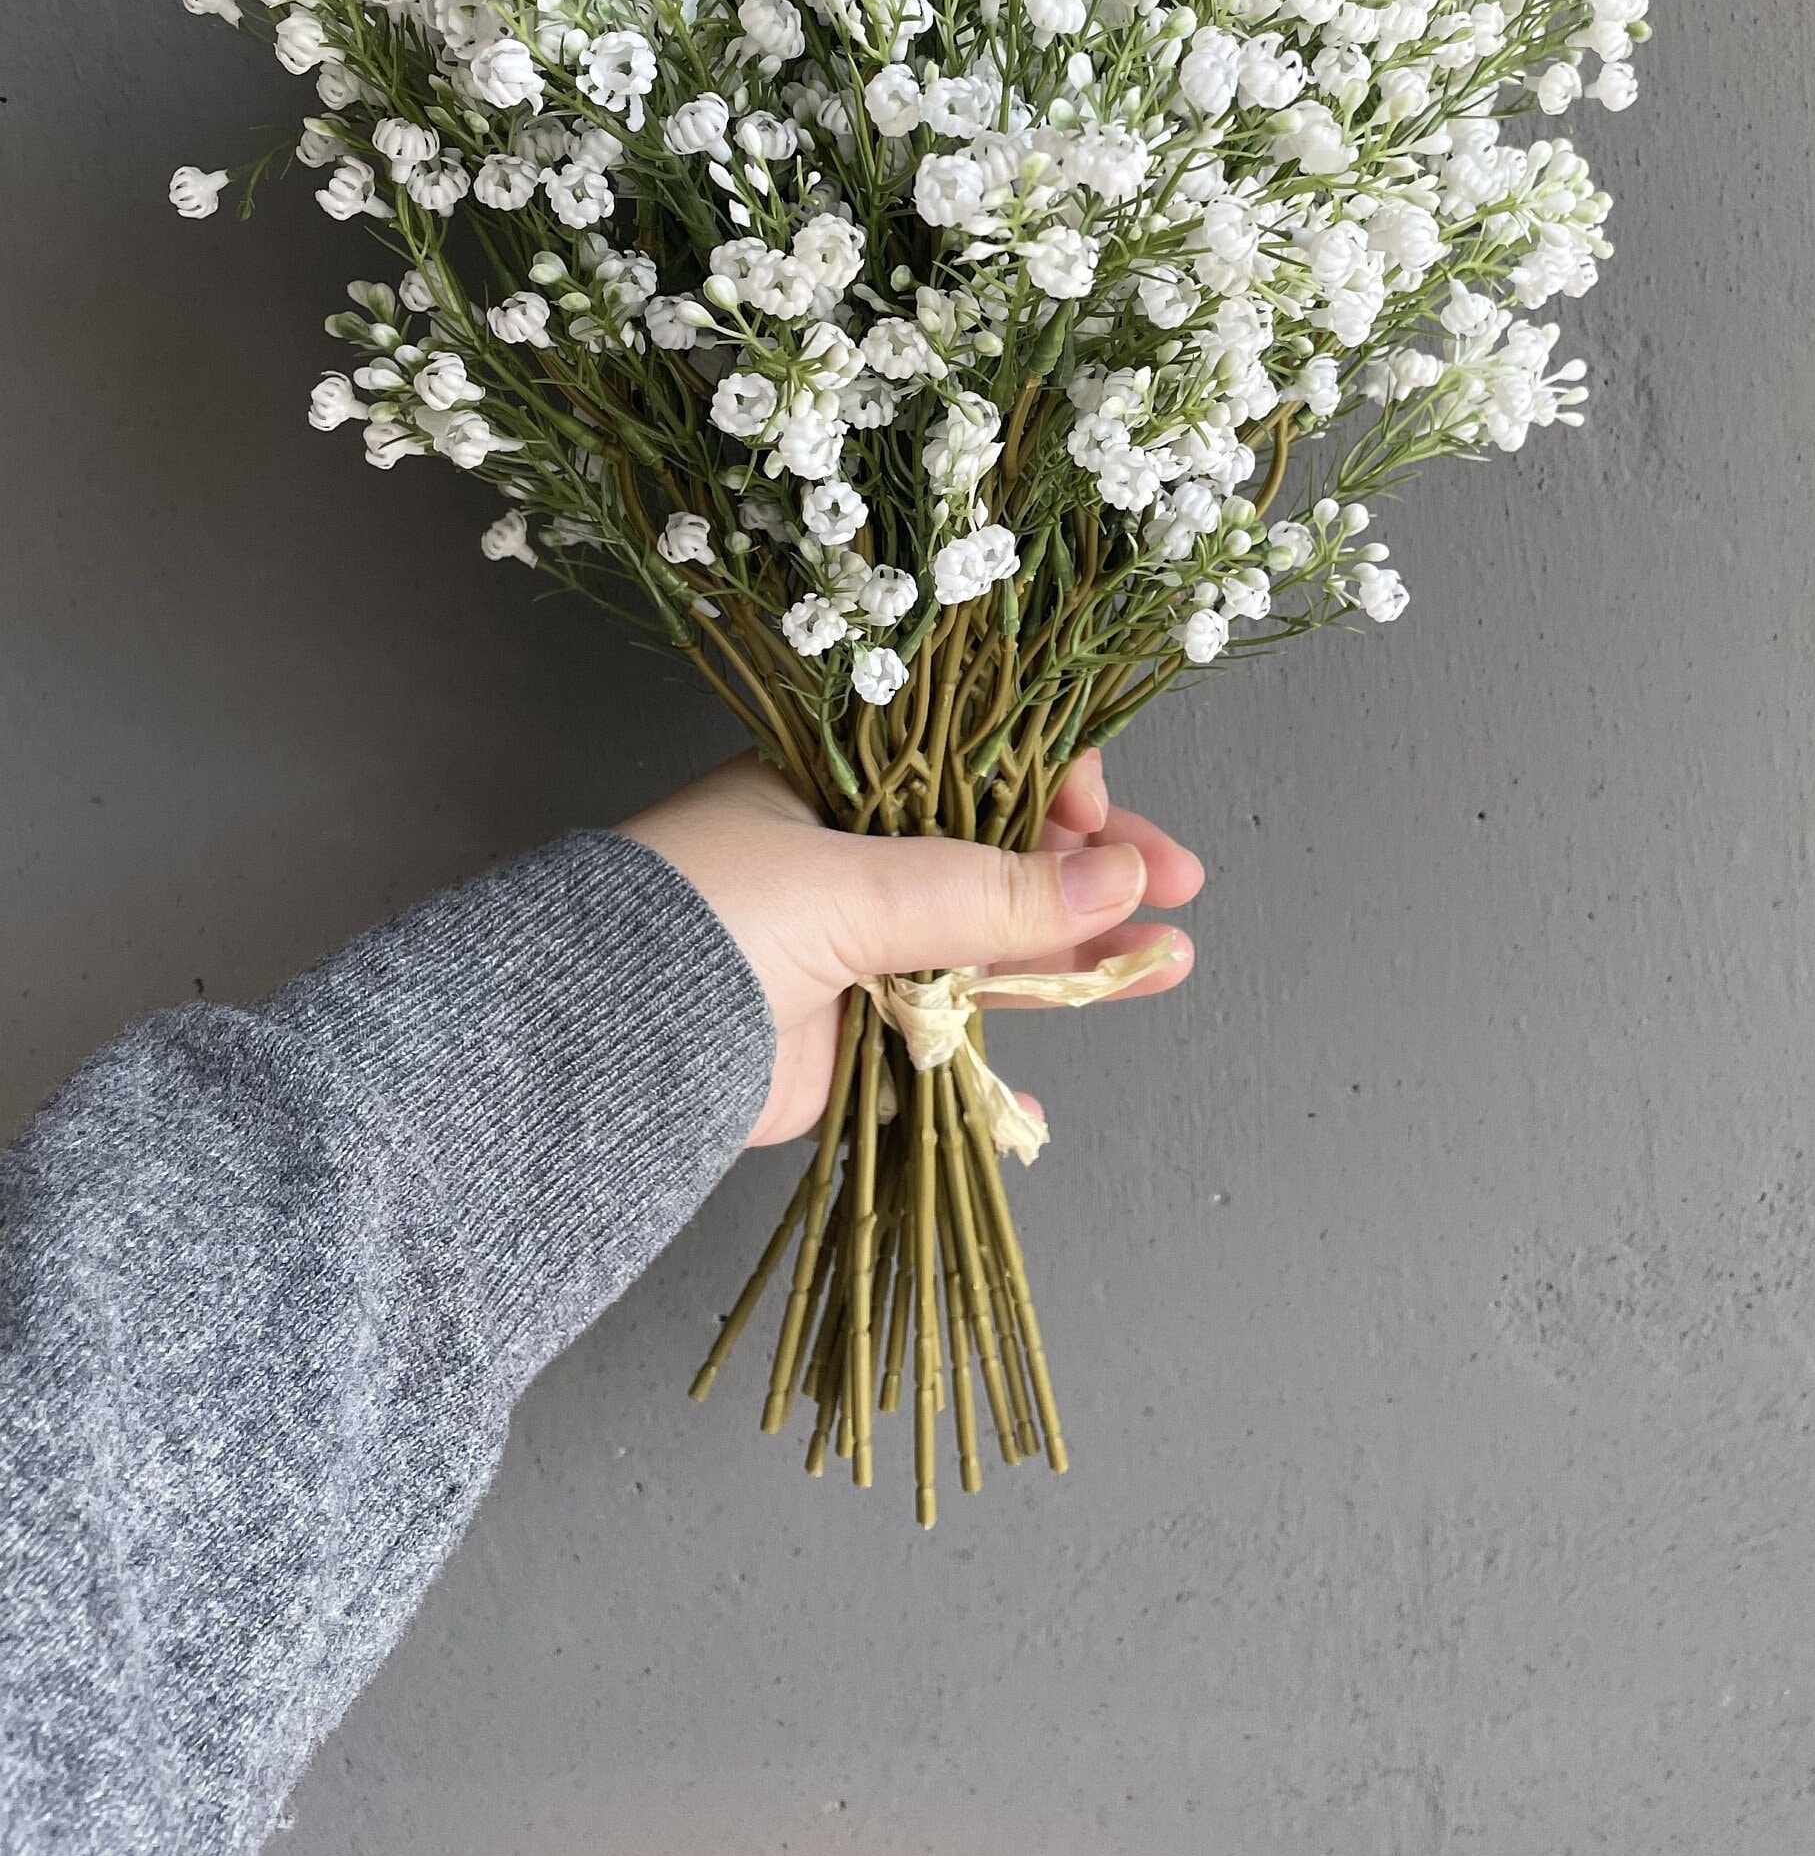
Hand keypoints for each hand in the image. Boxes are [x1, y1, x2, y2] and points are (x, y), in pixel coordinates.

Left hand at [619, 749, 1201, 1143]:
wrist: (595, 1048)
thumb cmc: (702, 918)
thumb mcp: (853, 884)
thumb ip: (987, 890)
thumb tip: (1118, 875)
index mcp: (839, 783)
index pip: (974, 765)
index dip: (1053, 789)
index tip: (1112, 820)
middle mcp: (850, 858)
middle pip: (998, 857)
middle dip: (1091, 874)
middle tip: (1177, 889)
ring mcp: (853, 950)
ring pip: (987, 949)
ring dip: (1074, 958)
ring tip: (1165, 963)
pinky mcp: (846, 1041)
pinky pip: (943, 1046)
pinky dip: (994, 1070)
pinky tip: (1042, 1091)